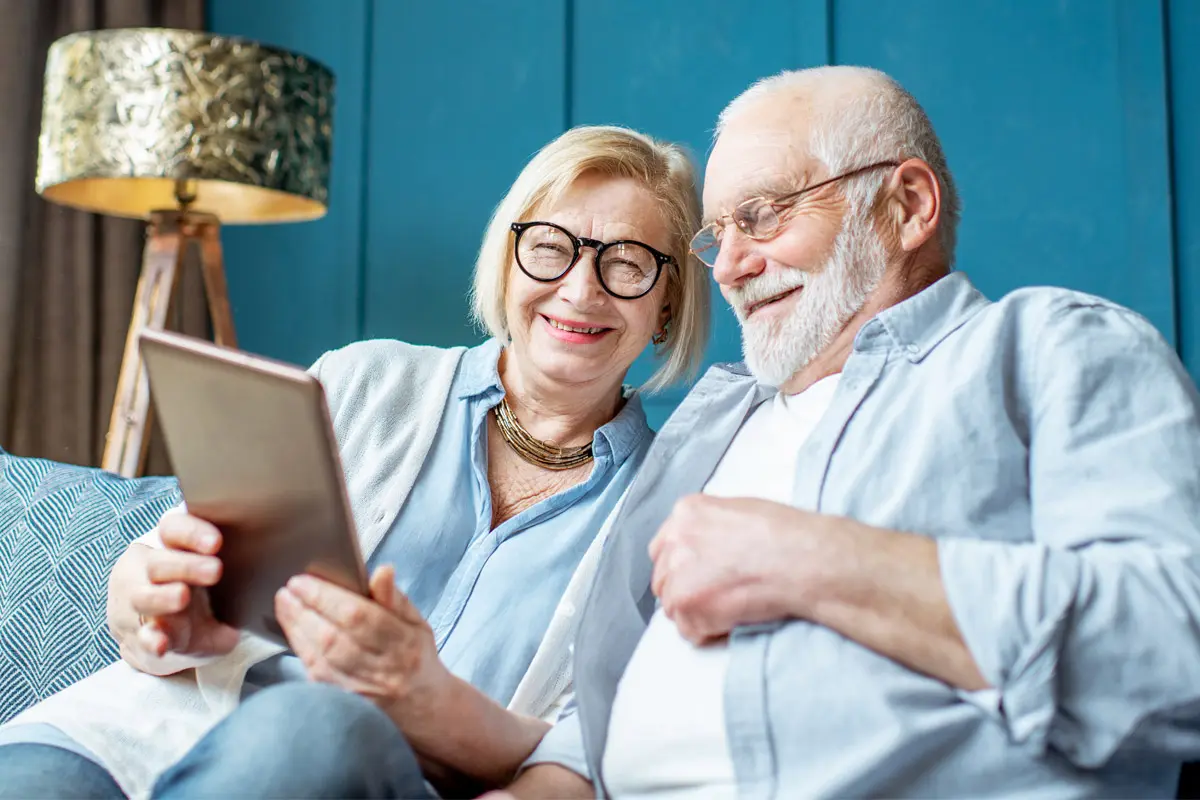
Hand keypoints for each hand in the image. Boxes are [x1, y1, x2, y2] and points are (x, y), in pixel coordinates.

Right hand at [126, 513, 239, 660]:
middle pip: (158, 561)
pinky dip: (151, 640)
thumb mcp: (216, 575)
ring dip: (163, 596)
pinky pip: (142, 636)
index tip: (217, 542)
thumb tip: (280, 577)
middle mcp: (150, 571)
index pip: (173, 529)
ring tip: (182, 597)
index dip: (192, 533)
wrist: (166, 633)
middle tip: (215, 570)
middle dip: (186, 565)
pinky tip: (162, 643)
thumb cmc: (200, 592)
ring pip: (143, 596)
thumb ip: (240, 572)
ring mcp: (141, 603)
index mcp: (171, 547)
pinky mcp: (141, 635)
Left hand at [275, 565, 451, 721]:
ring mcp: (361, 690)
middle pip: (333, 637)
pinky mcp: (344, 703)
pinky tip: (292, 631)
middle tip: (287, 590)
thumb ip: (394, 597)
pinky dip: (300, 650)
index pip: (359, 616)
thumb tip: (382, 571)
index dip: (327, 598)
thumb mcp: (415, 622)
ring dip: (297, 628)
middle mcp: (382, 669)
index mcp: (403, 642)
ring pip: (320, 657)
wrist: (421, 706)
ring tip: (284, 604)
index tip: (304, 580)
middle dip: (305, 610)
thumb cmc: (415, 657)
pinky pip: (315, 675)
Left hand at [649, 494, 834, 643]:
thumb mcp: (739, 511)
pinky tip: (733, 620)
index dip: (681, 566)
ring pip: (672, 605)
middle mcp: (675, 540)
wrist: (802, 559)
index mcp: (686, 513)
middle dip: (685, 590)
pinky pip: (688, 630)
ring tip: (729, 609)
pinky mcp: (687, 604)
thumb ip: (710, 528)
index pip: (663, 547)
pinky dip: (708, 633)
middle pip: (663, 577)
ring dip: (696, 613)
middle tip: (715, 598)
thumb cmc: (785, 535)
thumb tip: (708, 550)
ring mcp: (678, 573)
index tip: (697, 577)